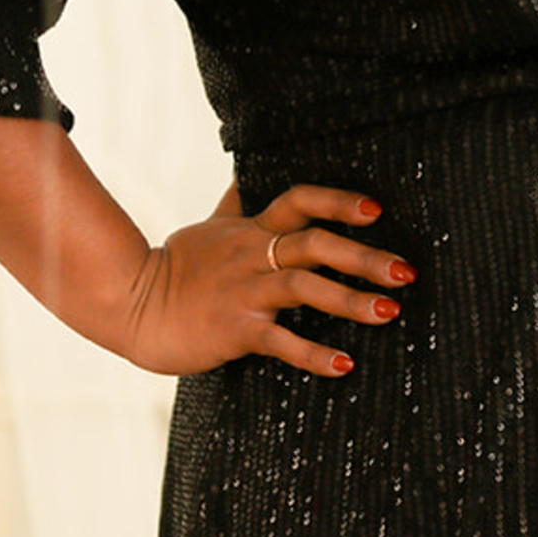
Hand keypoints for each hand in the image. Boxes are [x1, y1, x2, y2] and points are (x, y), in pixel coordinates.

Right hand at [118, 184, 411, 377]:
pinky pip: (280, 341)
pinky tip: (345, 364)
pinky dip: (314, 354)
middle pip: (314, 244)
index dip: (337, 202)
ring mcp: (244, 292)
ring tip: (390, 312)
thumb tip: (245, 172)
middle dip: (363, 256)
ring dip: (351, 301)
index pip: (299, 201)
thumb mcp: (209, 227)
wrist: (131, 306)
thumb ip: (236, 203)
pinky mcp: (235, 330)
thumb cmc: (177, 269)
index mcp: (251, 231)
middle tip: (406, 271)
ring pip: (305, 289)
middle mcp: (252, 256)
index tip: (376, 210)